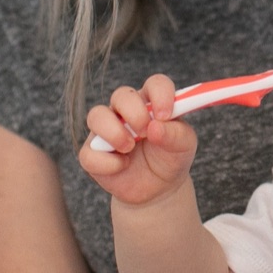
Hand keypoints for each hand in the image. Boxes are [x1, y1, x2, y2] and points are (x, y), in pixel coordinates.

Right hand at [76, 75, 197, 206]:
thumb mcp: (183, 146)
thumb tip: (156, 127)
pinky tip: (122, 166)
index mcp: (151, 102)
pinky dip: (106, 162)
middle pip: (121, 95)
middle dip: (135, 113)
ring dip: (114, 132)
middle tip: (146, 133)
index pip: (155, 84)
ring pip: (96, 116)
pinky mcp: (93, 154)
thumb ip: (176, 134)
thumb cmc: (170, 158)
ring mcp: (106, 130)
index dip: (160, 95)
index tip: (165, 114)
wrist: (159, 188)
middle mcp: (125, 111)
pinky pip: (88, 153)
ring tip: (129, 148)